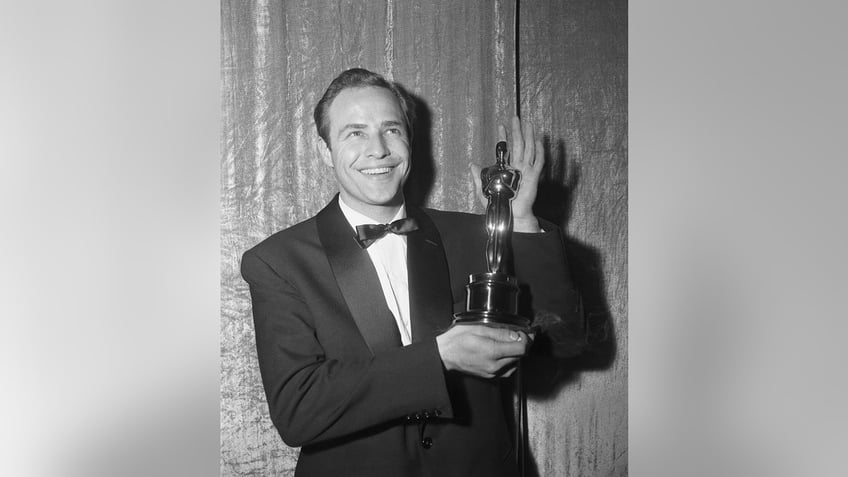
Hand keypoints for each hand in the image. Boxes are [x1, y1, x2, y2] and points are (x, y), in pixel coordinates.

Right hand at [436, 324, 532, 377]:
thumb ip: (500, 333)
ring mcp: (493, 373)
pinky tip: (504, 352)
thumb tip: (517, 335)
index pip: (522, 348)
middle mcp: (495, 366)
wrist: (444, 355)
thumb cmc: (457, 339)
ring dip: (517, 352)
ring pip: (516, 363)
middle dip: (524, 344)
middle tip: (521, 333)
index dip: (527, 338)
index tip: (524, 331)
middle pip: (521, 356)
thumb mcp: (479, 328)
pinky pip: (508, 369)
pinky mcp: (490, 376)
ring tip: (512, 341)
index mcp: (492, 352)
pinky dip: (510, 360)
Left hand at [470, 116, 543, 232]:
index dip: (503, 137)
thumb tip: (472, 164)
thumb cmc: (498, 204)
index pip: (505, 149)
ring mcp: (526, 171)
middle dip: (516, 131)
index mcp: (506, 169)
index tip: (501, 126)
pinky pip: (538, 162)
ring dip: (528, 136)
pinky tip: (538, 141)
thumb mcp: (483, 189)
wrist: (510, 215)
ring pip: (529, 149)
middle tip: (515, 118)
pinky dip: (539, 151)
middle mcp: (517, 167)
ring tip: (527, 123)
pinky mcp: (533, 177)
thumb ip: (478, 177)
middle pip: (518, 144)